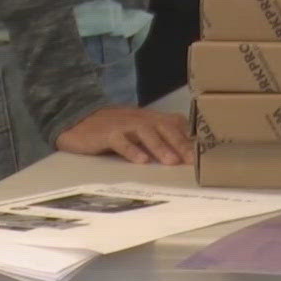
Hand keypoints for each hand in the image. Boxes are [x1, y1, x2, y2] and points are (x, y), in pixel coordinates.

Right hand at [56, 106, 192, 164]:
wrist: (77, 119)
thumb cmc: (113, 127)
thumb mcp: (138, 130)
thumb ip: (159, 137)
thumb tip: (185, 151)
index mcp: (152, 118)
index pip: (176, 125)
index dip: (190, 138)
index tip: (204, 154)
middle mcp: (141, 119)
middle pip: (165, 128)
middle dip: (181, 144)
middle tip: (192, 160)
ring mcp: (124, 125)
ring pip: (146, 133)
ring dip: (160, 147)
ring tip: (171, 162)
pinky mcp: (106, 133)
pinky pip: (121, 141)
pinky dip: (132, 150)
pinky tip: (141, 161)